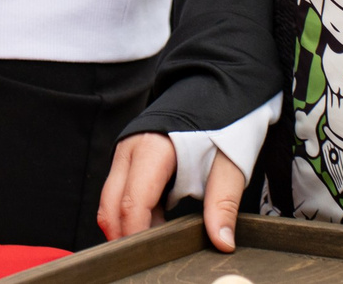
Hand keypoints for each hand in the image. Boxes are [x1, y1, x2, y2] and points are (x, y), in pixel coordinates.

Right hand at [97, 134, 241, 249]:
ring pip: (111, 197)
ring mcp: (127, 149)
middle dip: (124, 233)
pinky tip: (158, 218)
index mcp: (152, 148)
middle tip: (150, 253)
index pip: (132, 203)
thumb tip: (222, 240)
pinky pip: (120, 188)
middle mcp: (131, 148)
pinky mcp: (131, 154)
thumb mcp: (231, 163)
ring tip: (161, 235)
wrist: (216, 88)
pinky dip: (132, 209)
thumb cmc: (223, 121)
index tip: (150, 254)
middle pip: (111, 203)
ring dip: (128, 222)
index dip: (137, 234)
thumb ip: (224, 204)